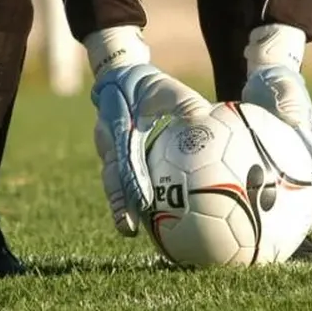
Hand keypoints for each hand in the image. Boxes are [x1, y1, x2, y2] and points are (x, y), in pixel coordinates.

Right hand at [86, 28, 209, 236]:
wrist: (117, 78)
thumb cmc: (144, 84)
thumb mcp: (162, 87)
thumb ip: (182, 101)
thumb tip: (205, 115)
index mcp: (116, 127)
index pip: (123, 158)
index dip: (132, 180)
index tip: (144, 200)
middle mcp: (106, 144)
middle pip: (111, 179)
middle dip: (119, 205)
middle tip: (129, 229)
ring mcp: (106, 153)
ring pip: (111, 184)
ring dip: (120, 207)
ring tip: (131, 232)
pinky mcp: (111, 159)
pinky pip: (118, 181)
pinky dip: (128, 198)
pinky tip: (146, 218)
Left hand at [241, 25, 311, 232]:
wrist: (271, 74)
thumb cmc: (276, 80)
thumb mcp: (283, 85)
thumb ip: (290, 101)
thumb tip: (294, 120)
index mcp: (311, 134)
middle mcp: (306, 147)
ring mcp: (294, 152)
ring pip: (300, 183)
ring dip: (298, 205)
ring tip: (293, 230)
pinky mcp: (279, 154)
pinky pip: (277, 178)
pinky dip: (274, 196)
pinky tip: (256, 215)